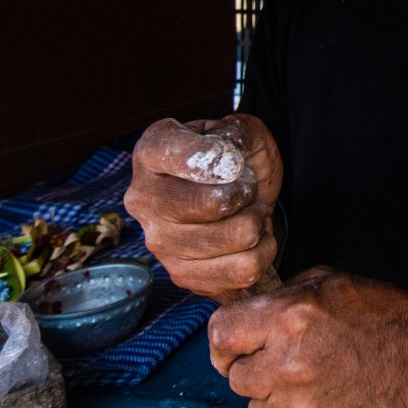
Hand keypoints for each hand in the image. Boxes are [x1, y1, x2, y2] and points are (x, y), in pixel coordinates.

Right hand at [125, 114, 282, 299]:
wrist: (241, 205)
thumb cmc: (237, 163)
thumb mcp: (245, 132)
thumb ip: (237, 132)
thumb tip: (226, 161)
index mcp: (150, 152)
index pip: (175, 152)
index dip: (215, 155)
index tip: (233, 161)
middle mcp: (144, 199)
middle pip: (214, 203)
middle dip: (247, 193)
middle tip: (246, 189)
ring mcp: (159, 242)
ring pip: (240, 236)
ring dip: (258, 223)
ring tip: (248, 213)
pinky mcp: (182, 275)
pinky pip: (245, 269)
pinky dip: (263, 252)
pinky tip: (251, 241)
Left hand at [210, 268, 407, 407]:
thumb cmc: (374, 312)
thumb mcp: (322, 282)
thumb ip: (275, 300)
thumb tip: (238, 321)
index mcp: (286, 318)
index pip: (219, 336)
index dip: (225, 343)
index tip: (237, 348)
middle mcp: (289, 365)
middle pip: (236, 380)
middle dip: (257, 371)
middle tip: (289, 362)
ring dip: (277, 401)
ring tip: (311, 384)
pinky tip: (327, 404)